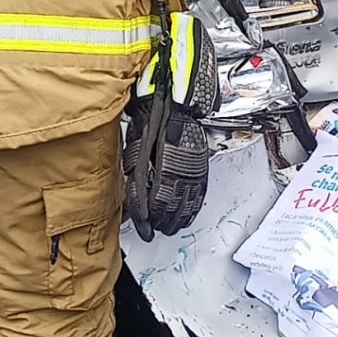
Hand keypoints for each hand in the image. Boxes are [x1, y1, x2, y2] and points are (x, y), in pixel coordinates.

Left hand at [122, 100, 210, 237]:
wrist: (176, 106)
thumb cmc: (153, 124)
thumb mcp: (137, 152)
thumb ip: (137, 179)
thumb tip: (136, 201)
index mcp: (162, 169)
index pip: (155, 204)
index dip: (149, 220)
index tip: (146, 230)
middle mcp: (180, 173)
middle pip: (172, 207)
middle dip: (164, 222)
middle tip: (158, 230)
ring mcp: (193, 171)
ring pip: (187, 203)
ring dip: (179, 218)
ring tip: (172, 227)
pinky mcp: (201, 168)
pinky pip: (199, 193)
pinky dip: (193, 207)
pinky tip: (189, 214)